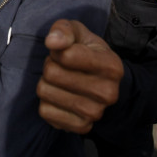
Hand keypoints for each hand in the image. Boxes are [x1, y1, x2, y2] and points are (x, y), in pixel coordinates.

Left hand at [36, 19, 123, 133]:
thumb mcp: (79, 33)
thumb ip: (64, 29)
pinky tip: (60, 97)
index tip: (65, 51)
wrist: (103, 84)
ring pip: (45, 92)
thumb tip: (52, 42)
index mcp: (111, 66)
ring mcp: (95, 113)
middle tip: (62, 67)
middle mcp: (107, 93)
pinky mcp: (81, 127)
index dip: (57, 50)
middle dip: (50, 66)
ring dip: (46, 83)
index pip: (66, 55)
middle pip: (52, 74)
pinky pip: (45, 111)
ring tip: (61, 81)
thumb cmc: (86, 52)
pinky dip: (47, 102)